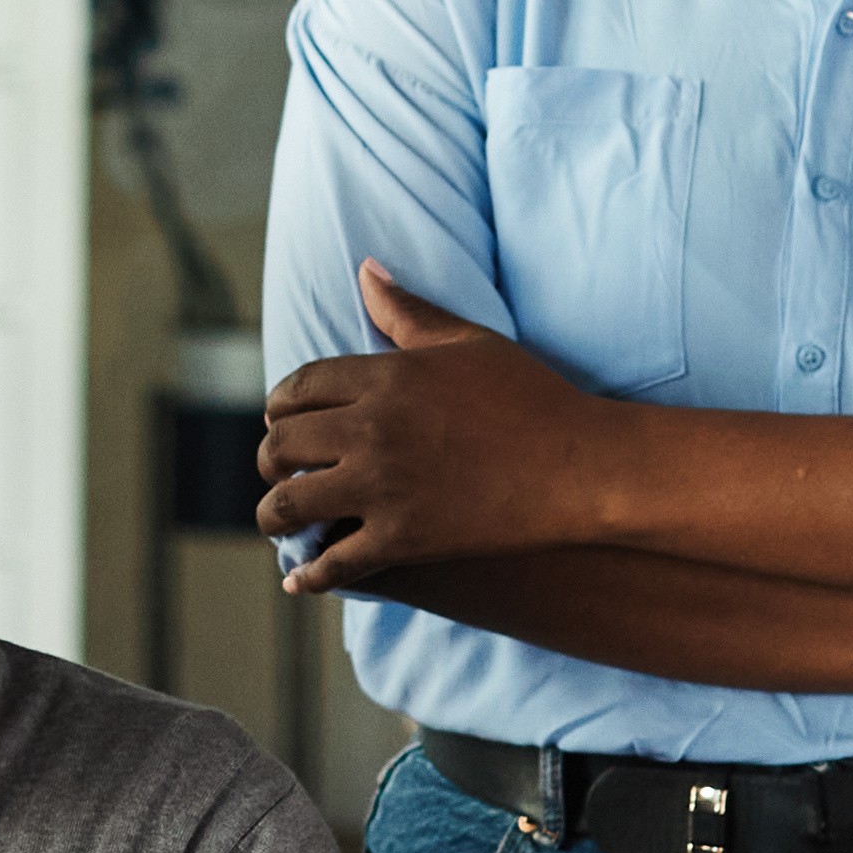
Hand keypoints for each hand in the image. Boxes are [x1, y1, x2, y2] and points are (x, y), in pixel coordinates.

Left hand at [259, 262, 606, 592]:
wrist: (583, 467)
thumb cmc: (533, 398)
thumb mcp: (469, 343)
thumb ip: (409, 311)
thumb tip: (366, 272)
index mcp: (384, 376)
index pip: (297, 388)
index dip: (280, 405)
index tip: (280, 418)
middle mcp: (371, 430)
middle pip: (282, 444)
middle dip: (269, 457)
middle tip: (275, 468)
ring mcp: (384, 487)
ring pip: (290, 504)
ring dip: (273, 514)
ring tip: (277, 519)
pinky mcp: (404, 539)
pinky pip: (335, 561)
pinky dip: (310, 574)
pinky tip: (300, 580)